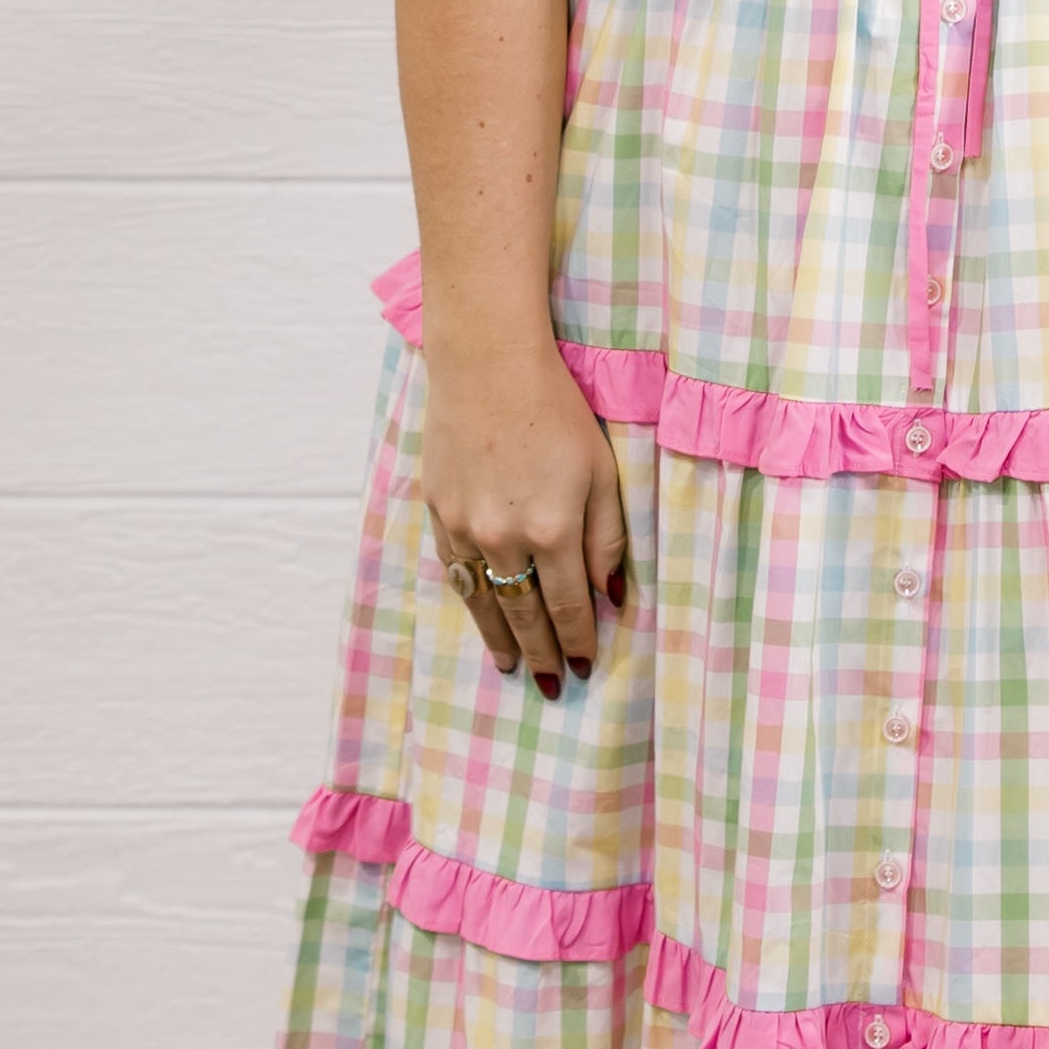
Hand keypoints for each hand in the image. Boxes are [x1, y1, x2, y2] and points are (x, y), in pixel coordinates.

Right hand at [418, 332, 627, 700]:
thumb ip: (608, 537)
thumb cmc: (556, 410)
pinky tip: (481, 613)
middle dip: (541, 653)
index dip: (577, 640)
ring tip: (512, 666)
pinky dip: (471, 598)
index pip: (568, 605)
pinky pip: (454, 569)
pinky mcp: (437, 509)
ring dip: (499, 638)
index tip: (583, 668)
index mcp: (552, 529)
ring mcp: (464, 526)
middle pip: (524, 613)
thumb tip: (611, 595)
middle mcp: (504, 538)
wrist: (487, 363)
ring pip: (483, 600)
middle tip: (549, 685)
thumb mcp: (602, 471)